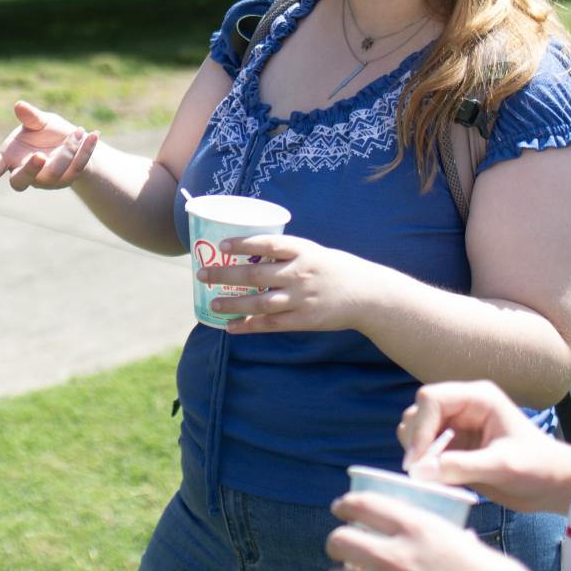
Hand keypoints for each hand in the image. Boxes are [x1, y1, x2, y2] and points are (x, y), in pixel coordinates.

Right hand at [0, 100, 99, 190]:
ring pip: (53, 174)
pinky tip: (94, 134)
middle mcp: (25, 173)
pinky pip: (77, 168)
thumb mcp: (39, 121)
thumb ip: (30, 116)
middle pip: (19, 182)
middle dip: (29, 171)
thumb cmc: (46, 131)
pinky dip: (86, 151)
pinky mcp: (67, 180)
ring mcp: (46, 180)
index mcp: (10, 158)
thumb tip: (20, 106)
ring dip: (67, 151)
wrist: (73, 141)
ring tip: (77, 131)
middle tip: (40, 156)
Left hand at [200, 233, 372, 332]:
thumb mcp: (314, 252)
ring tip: (212, 304)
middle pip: (255, 275)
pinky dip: (248, 326)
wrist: (368, 295)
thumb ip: (287, 254)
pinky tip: (231, 327)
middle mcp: (300, 273)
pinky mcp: (304, 319)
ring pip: (259, 303)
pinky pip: (270, 324)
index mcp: (303, 250)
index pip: (268, 244)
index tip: (222, 244)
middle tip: (202, 274)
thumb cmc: (336, 269)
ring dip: (232, 304)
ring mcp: (301, 298)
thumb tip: (250, 254)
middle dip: (225, 274)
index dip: (243, 243)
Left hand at [325, 494, 561, 570]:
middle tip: (340, 547)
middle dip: (336, 543)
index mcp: (418, 528)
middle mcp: (397, 557)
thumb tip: (456, 540)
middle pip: (340, 541)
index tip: (341, 508)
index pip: (363, 504)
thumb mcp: (473, 548)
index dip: (345, 504)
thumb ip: (453, 542)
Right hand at [396, 381, 570, 513]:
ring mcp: (457, 426)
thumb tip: (419, 471)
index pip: (432, 399)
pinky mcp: (454, 446)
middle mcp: (463, 407)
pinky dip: (422, 462)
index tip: (418, 460)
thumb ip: (461, 466)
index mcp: (478, 398)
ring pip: (416, 428)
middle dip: (415, 439)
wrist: (553, 485)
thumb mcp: (502, 466)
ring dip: (416, 450)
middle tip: (419, 471)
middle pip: (419, 411)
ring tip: (428, 474)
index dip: (420, 427)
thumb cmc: (538, 468)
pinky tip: (435, 478)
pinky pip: (425, 449)